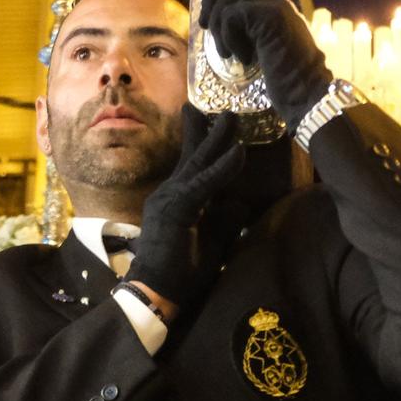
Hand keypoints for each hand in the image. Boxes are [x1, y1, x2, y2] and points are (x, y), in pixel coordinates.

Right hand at [124, 107, 246, 307]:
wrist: (158, 292)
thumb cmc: (183, 271)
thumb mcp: (213, 239)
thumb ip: (226, 219)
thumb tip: (242, 203)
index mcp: (178, 199)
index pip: (194, 164)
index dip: (205, 142)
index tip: (213, 120)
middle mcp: (170, 192)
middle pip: (194, 154)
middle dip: (208, 129)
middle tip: (226, 108)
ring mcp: (170, 198)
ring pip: (198, 162)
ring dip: (217, 138)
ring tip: (233, 116)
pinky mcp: (176, 208)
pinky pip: (204, 183)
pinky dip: (222, 168)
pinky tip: (238, 152)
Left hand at [200, 0, 333, 128]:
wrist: (309, 94)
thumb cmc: (288, 81)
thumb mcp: (265, 51)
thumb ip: (250, 35)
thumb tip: (217, 31)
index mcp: (276, 8)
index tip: (208, 19)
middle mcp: (277, 2)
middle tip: (204, 25)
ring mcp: (275, 7)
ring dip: (218, 24)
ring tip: (225, 52)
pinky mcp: (271, 17)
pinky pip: (232, 15)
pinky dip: (228, 38)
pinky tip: (241, 58)